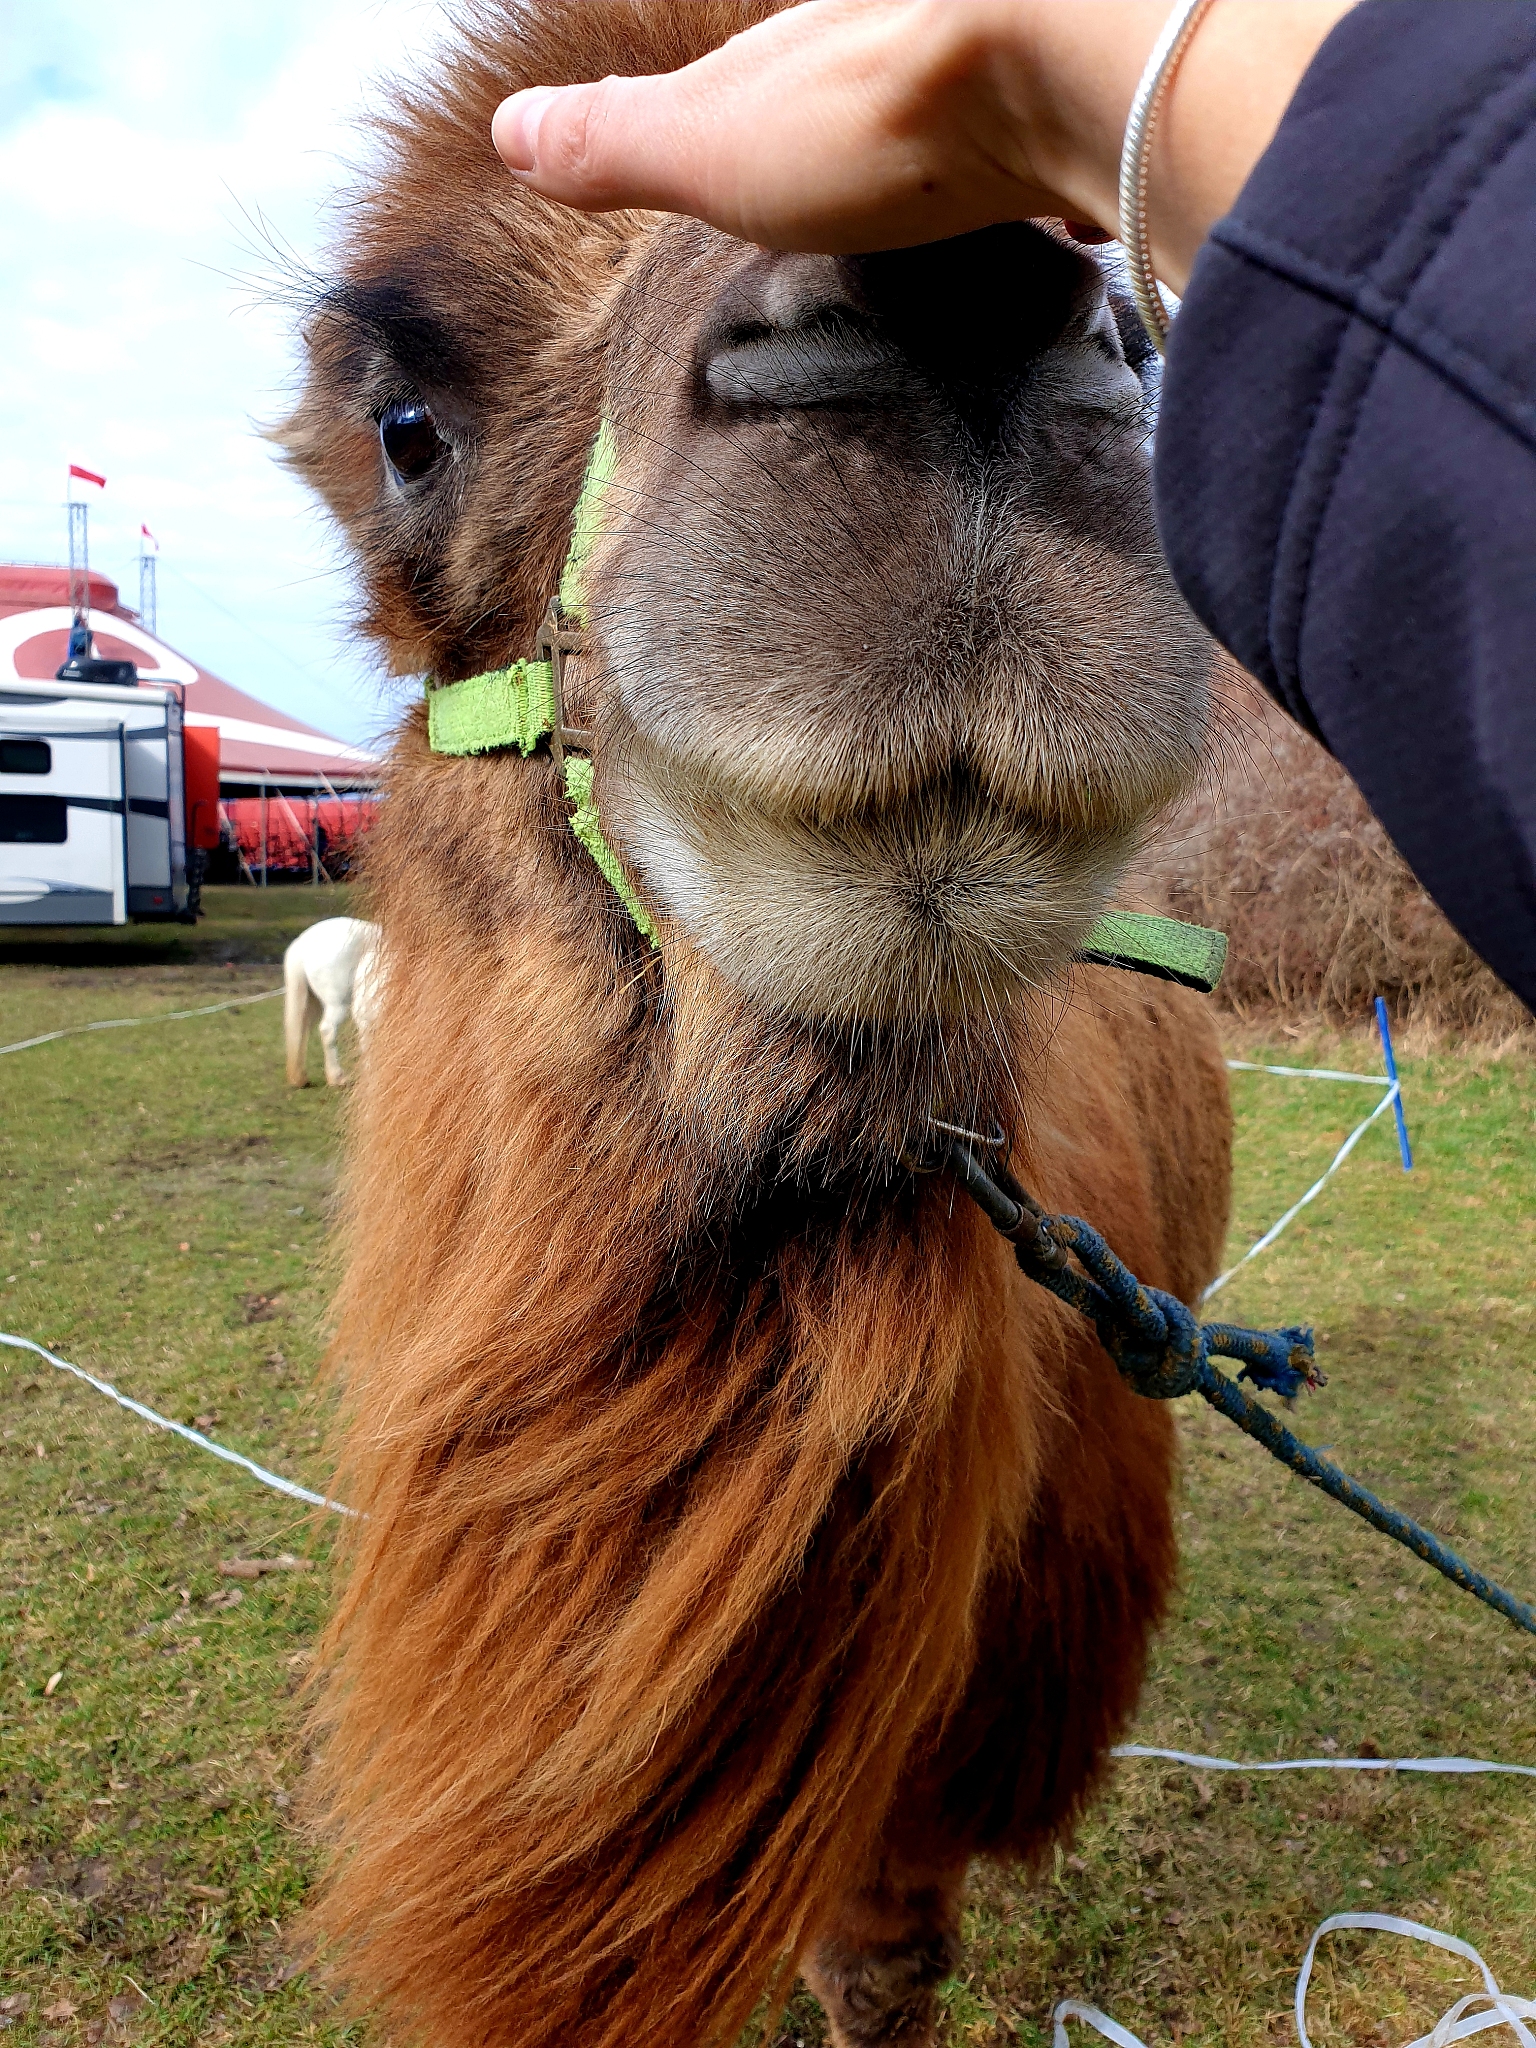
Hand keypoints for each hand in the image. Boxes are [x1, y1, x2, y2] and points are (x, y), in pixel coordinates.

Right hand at [491, 0, 1357, 290]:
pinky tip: (1051, 221)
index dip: (740, 131)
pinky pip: (1063, 146)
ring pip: (970, 108)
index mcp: (813, 46)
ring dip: (963, 157)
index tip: (740, 176)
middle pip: (870, 89)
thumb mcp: (708, 145)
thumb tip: (511, 133)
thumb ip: (617, 142)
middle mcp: (911, 35)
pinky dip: (1049, 179)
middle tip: (847, 205)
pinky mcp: (1098, 116)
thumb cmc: (880, 116)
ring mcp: (1011, 63)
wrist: (1073, 71)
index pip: (758, 86)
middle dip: (861, 145)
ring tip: (949, 221)